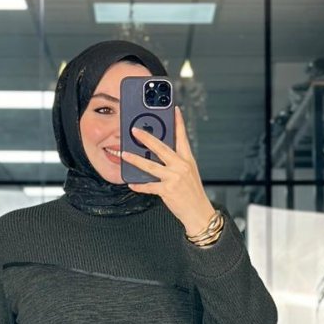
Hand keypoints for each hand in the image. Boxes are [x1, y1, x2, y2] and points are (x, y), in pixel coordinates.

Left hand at [122, 105, 214, 234]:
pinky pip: (149, 186)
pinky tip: (131, 183)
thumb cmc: (193, 193)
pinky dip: (139, 185)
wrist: (199, 213)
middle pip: (161, 148)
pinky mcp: (167, 190)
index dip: (178, 122)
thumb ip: (177, 162)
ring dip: (135, 160)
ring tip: (124, 154)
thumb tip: (160, 154)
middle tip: (135, 130)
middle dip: (146, 138)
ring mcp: (174, 178)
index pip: (182, 137)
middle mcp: (181, 166)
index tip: (174, 110)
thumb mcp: (190, 173)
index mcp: (188, 160)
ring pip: (150, 166)